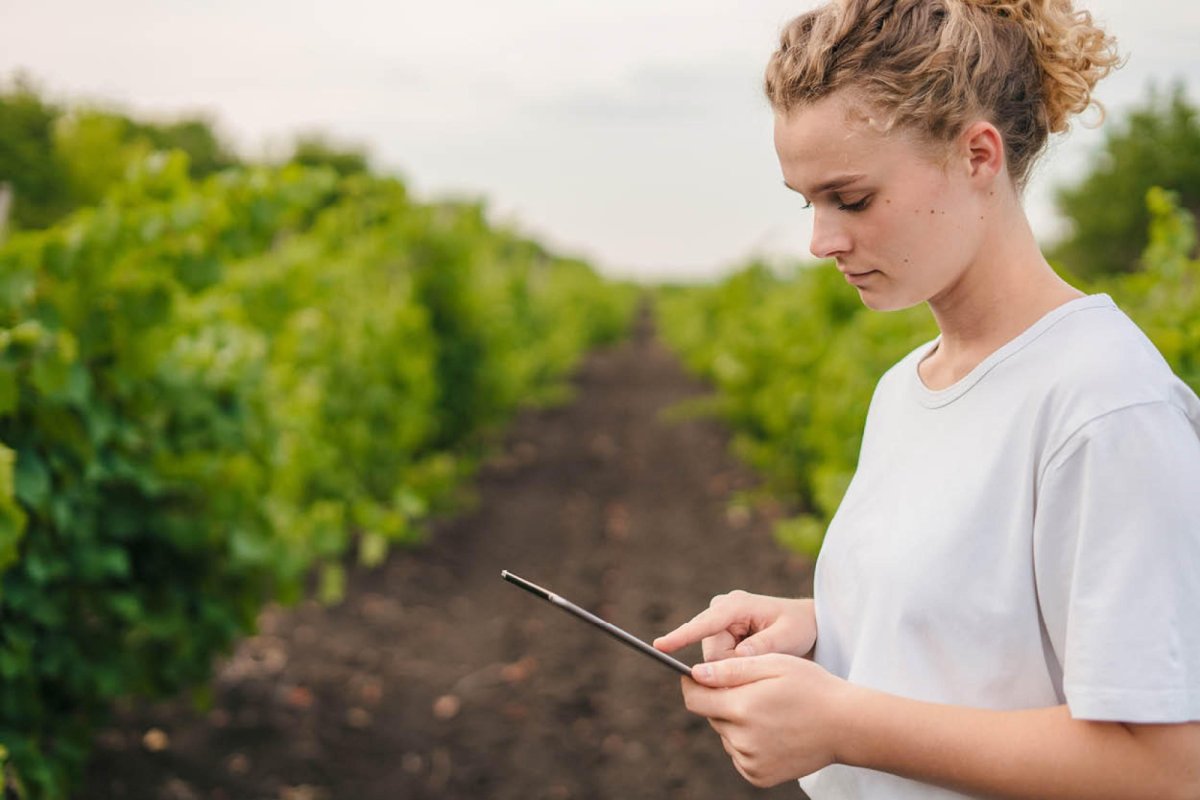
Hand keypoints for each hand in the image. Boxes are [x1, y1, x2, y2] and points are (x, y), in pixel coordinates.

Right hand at [653, 591, 815, 661]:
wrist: (804, 625)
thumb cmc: (798, 627)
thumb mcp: (789, 635)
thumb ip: (764, 646)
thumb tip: (737, 658)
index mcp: (736, 605)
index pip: (705, 623)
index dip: (682, 635)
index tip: (660, 646)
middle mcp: (721, 609)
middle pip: (712, 653)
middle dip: (733, 666)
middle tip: (766, 663)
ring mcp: (718, 621)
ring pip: (713, 660)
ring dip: (736, 667)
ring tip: (763, 657)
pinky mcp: (718, 634)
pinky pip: (717, 661)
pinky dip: (733, 667)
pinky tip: (753, 659)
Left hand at [682, 654, 846, 787]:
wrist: (845, 726)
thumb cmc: (811, 687)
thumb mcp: (773, 664)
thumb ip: (731, 670)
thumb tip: (696, 673)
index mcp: (743, 708)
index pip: (694, 699)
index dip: (691, 684)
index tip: (694, 675)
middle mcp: (742, 740)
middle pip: (711, 716)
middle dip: (722, 701)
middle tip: (752, 691)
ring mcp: (750, 761)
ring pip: (725, 735)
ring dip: (736, 722)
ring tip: (767, 712)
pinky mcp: (758, 776)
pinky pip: (738, 754)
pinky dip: (746, 742)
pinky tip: (771, 731)